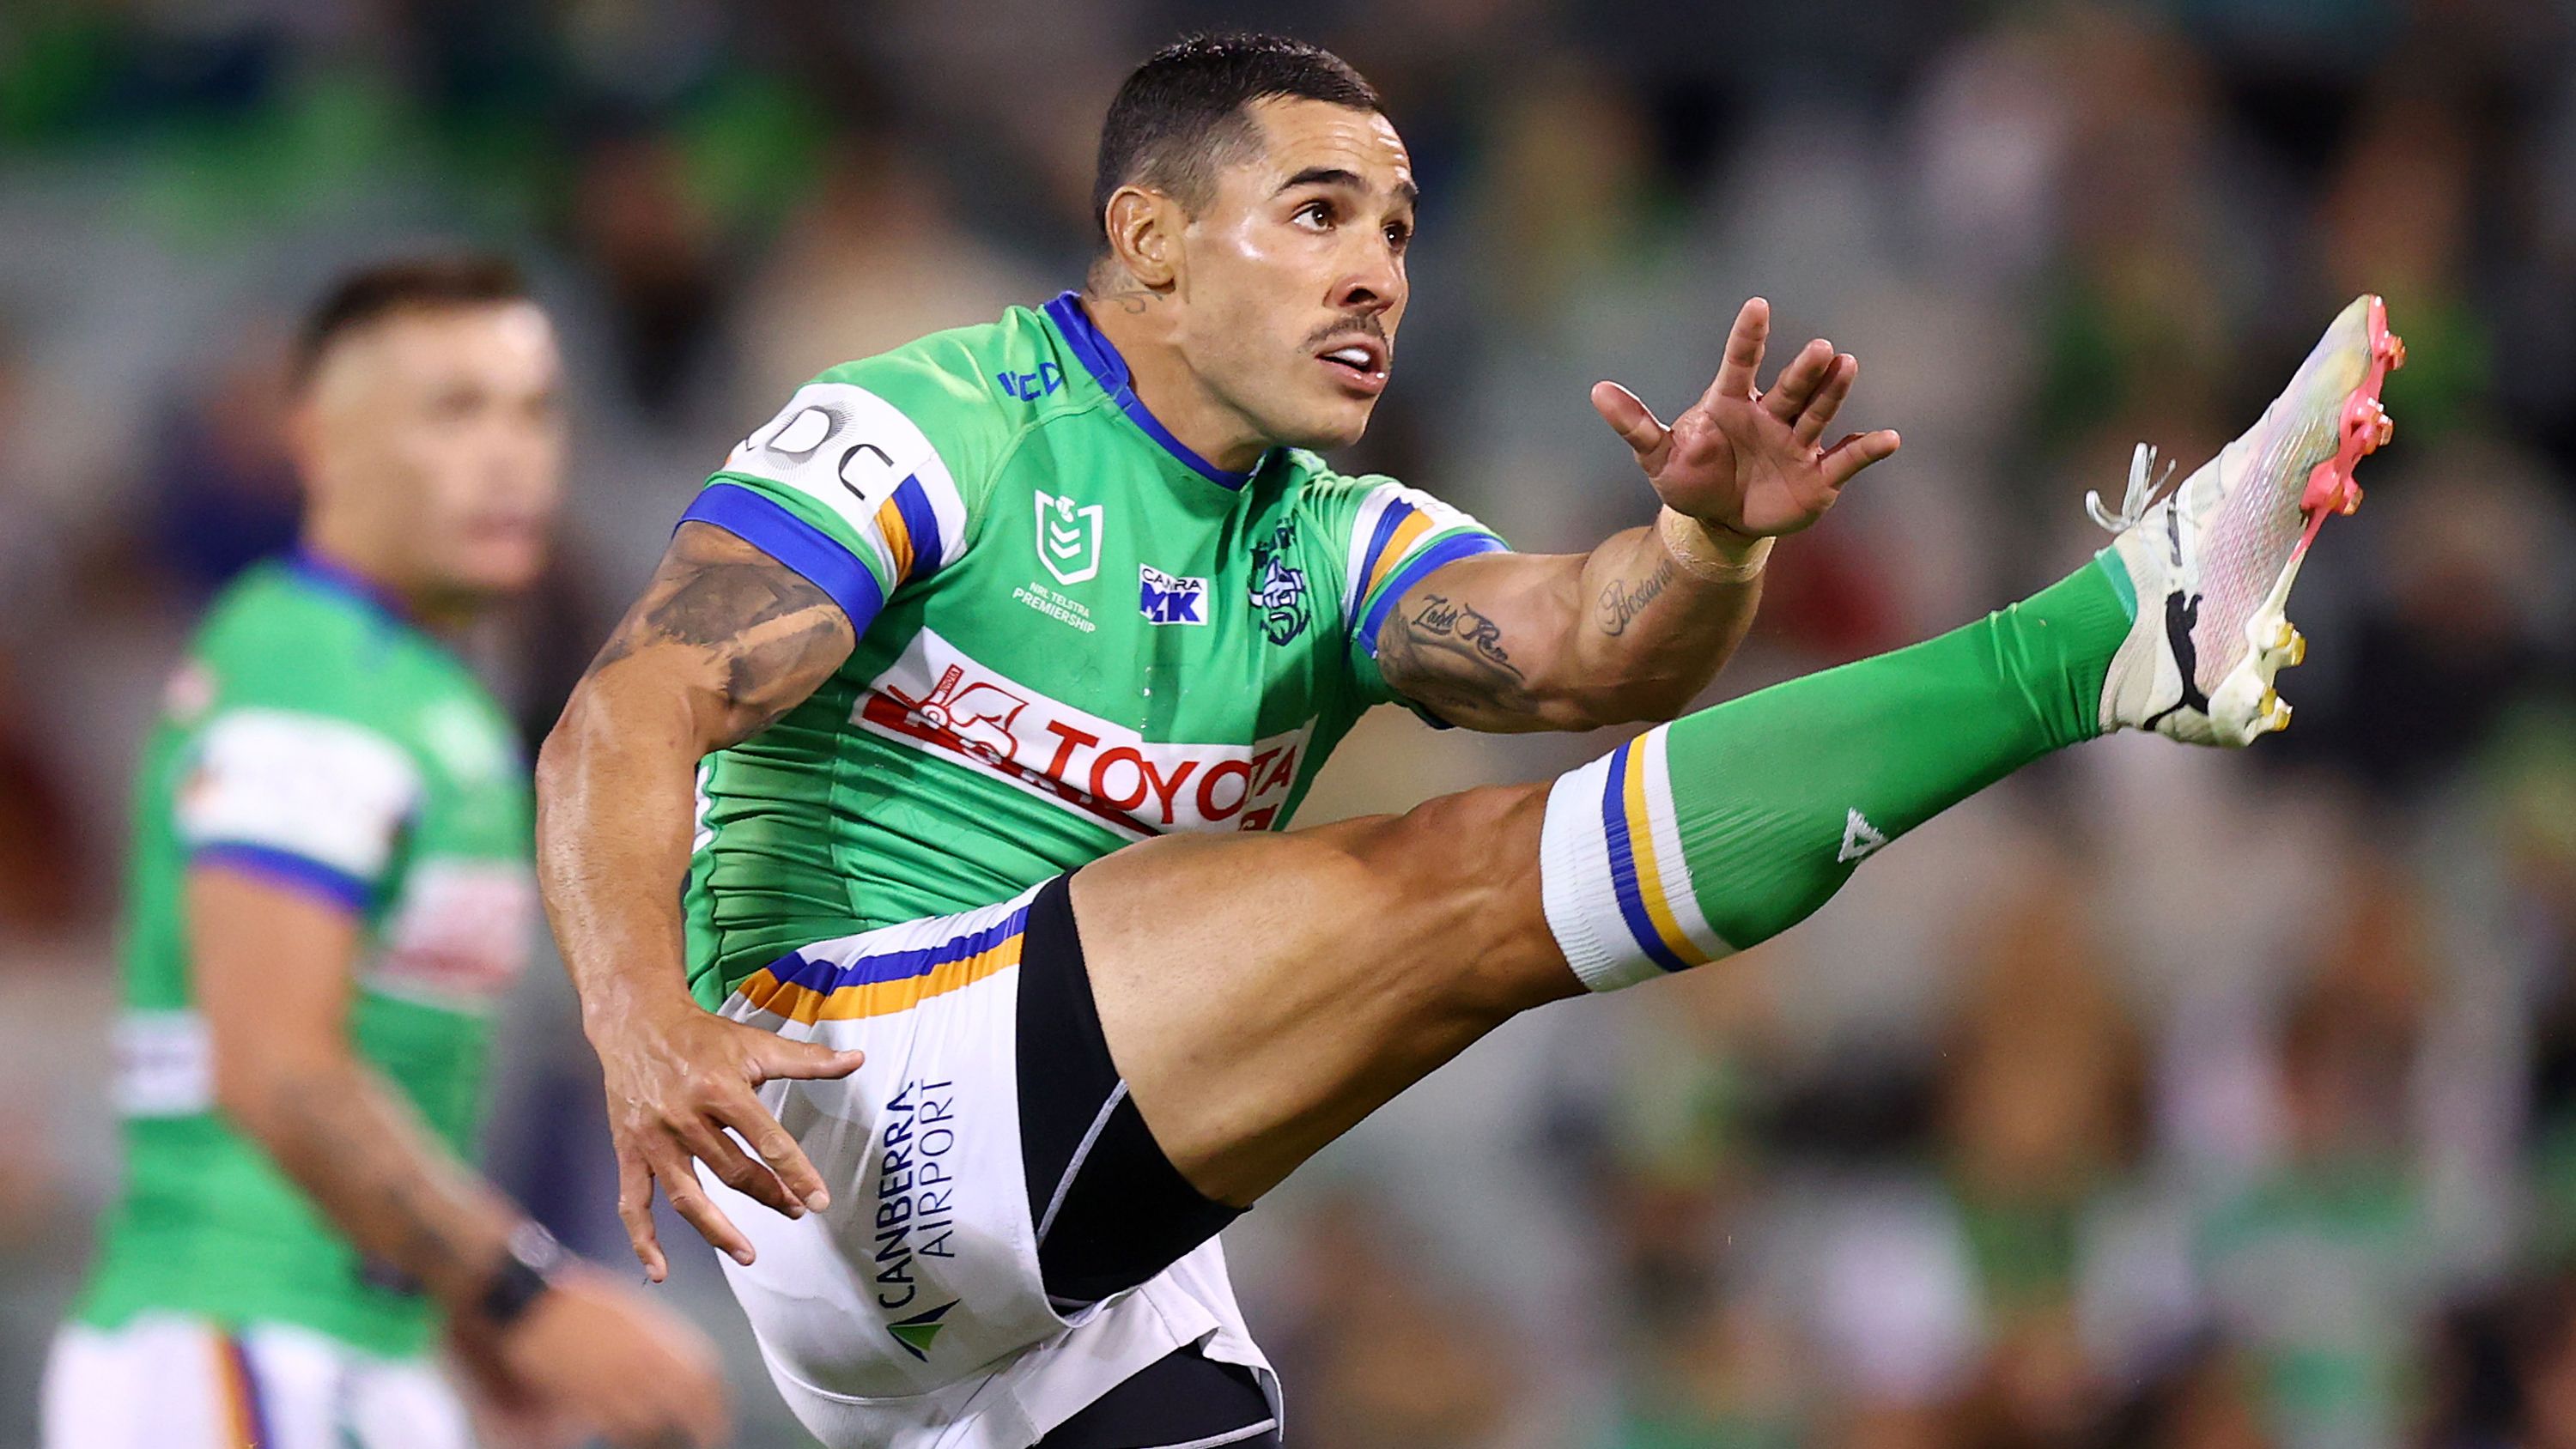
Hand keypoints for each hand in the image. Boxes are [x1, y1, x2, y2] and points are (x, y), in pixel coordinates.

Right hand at [480, 1264, 729, 1447]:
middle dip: (704, 1428)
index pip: (704, 1373)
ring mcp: (613, 1381)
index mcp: (655, 1336)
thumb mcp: (631, 1311)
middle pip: (687, 1403)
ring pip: (654, 1424)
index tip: (722, 1416)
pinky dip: (633, 1440)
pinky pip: (618, 1430)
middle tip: (710, 1440)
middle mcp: (640, 1360)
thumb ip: (659, 1336)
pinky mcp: (585, 1399)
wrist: (533, 1304)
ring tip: (671, 1445)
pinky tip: (637, 1442)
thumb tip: (682, 1358)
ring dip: (666, 1439)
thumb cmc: (580, 1303)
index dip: (717, 1401)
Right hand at [592, 999, 863, 1277]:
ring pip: (688, 1197)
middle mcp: (685, 1118)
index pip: (767, 1140)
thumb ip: (807, 1059)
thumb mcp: (755, 1043)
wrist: (636, 1022)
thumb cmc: (702, 1035)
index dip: (796, 1173)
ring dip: (718, 1231)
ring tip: (749, 1254)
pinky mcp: (629, 1151)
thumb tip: (857, 1060)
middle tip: (796, 1212)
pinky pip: (633, 1203)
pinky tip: (661, 1272)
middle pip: (732, 1171)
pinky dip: (643, 1240)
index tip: (818, 1200)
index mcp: (720, 1089)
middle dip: (769, 1196)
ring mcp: (654, 1139)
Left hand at [1591, 297, 1901, 538]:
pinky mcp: (1818, 475)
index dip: (1748, 338)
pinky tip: (1890, 439)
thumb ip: (1635, 425)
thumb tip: (1597, 391)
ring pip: (1818, 412)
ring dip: (1833, 392)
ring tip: (1848, 366)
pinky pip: (1846, 459)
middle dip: (1806, 370)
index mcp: (1730, 403)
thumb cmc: (1690, 479)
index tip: (1757, 306)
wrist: (1719, 523)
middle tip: (1821, 349)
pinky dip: (1868, 450)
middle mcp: (1770, 415)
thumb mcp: (1656, 457)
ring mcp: (1797, 442)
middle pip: (1790, 387)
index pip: (1740, 363)